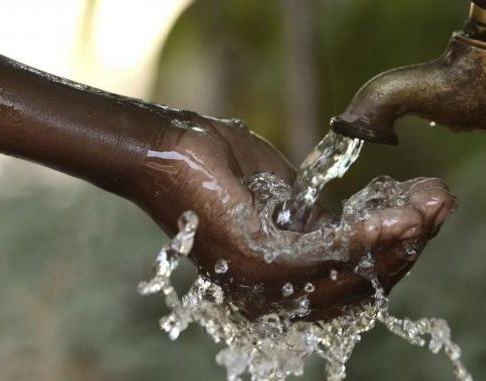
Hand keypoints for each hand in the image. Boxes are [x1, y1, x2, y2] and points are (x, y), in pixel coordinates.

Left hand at [136, 114, 456, 320]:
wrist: (168, 150)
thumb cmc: (218, 169)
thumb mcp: (279, 201)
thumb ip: (314, 222)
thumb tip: (348, 227)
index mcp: (272, 284)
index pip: (346, 281)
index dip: (390, 252)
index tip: (422, 213)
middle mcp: (268, 297)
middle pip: (354, 285)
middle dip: (403, 247)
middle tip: (437, 206)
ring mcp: (259, 284)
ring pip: (347, 274)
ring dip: (394, 240)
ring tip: (426, 208)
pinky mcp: (255, 259)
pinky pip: (324, 254)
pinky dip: (365, 236)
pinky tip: (396, 215)